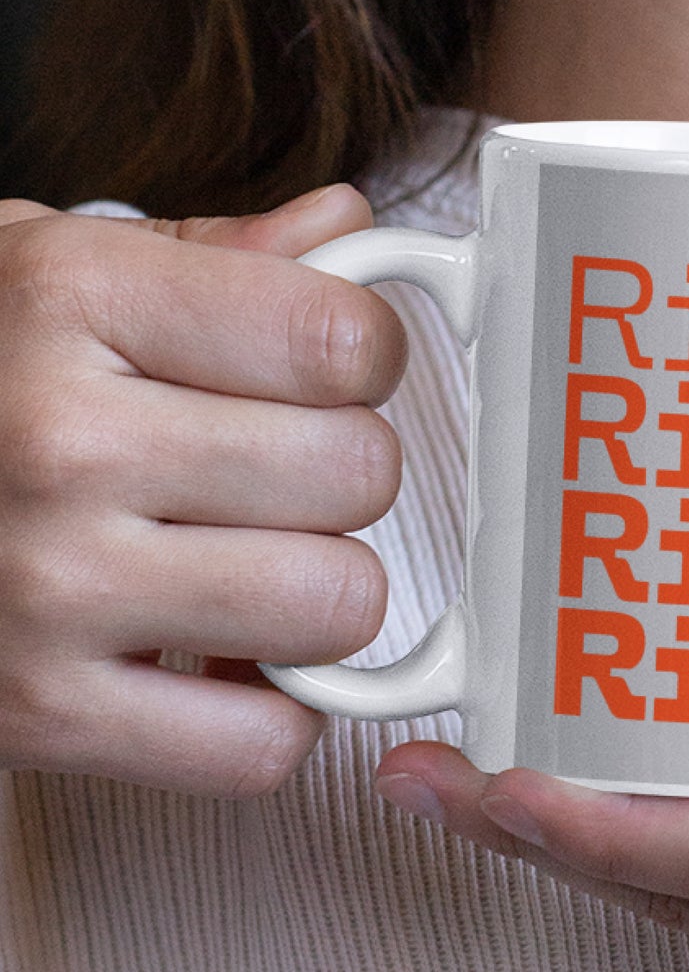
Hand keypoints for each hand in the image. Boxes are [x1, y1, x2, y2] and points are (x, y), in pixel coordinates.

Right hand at [0, 187, 406, 794]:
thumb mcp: (50, 270)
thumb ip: (215, 253)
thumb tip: (346, 227)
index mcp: (72, 300)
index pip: (346, 341)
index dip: (366, 359)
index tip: (328, 371)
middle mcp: (58, 444)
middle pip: (359, 473)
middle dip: (338, 473)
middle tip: (266, 472)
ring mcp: (47, 591)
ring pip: (337, 604)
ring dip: (313, 591)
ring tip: (239, 558)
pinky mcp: (39, 719)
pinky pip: (264, 744)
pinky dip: (268, 712)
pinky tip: (215, 656)